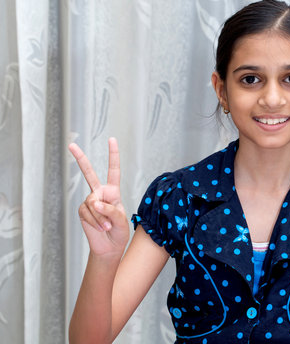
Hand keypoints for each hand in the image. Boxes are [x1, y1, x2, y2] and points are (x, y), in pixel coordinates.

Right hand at [69, 138, 129, 256]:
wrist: (109, 247)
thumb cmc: (119, 232)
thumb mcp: (121, 220)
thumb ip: (110, 209)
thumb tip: (94, 202)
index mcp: (113, 191)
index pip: (113, 170)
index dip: (113, 155)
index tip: (112, 139)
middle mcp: (100, 193)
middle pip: (89, 173)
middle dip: (80, 158)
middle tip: (71, 144)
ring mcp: (90, 201)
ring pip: (93, 203)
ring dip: (101, 217)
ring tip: (108, 227)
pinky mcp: (82, 211)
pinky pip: (88, 212)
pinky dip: (95, 221)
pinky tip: (100, 227)